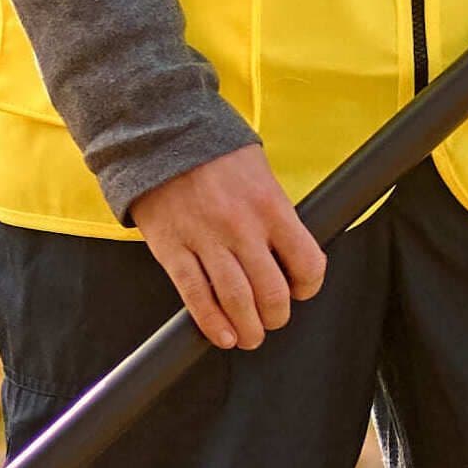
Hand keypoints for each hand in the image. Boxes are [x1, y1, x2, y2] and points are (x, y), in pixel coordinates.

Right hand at [129, 143, 326, 350]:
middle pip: (272, 293)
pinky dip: (212, 323)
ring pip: (236, 302)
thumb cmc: (212, 151)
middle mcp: (242, 227)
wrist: (160, 133)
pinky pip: (196, 297)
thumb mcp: (260, 172)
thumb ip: (275, 212)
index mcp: (271, 206)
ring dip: (248, 329)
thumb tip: (288, 250)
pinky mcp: (173, 250)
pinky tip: (222, 335)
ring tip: (248, 335)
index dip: (308, 286)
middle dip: (276, 316)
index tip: (301, 290)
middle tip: (271, 318)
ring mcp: (205, 240)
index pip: (307, 263)